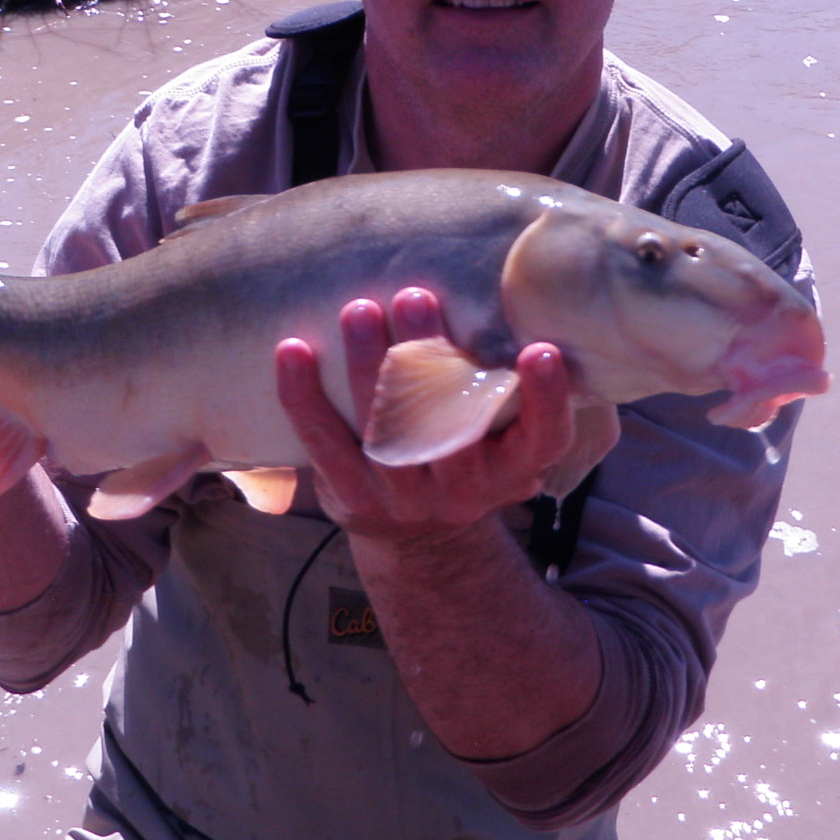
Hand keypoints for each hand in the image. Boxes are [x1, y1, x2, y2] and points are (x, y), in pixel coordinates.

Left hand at [275, 288, 573, 554]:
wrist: (423, 542)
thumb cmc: (472, 459)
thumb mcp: (510, 440)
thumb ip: (515, 391)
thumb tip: (519, 301)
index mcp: (515, 467)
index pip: (544, 436)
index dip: (547, 397)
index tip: (540, 350)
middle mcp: (465, 487)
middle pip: (451, 422)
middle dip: (429, 355)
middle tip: (414, 297)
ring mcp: (406, 496)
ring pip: (384, 427)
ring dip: (367, 363)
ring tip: (359, 310)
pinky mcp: (352, 495)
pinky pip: (322, 441)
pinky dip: (303, 394)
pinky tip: (293, 350)